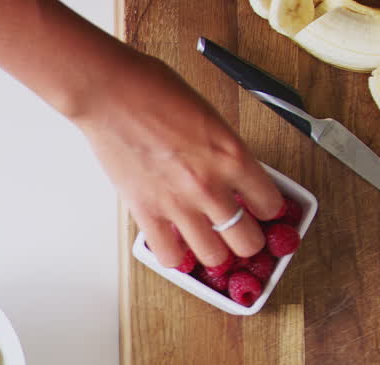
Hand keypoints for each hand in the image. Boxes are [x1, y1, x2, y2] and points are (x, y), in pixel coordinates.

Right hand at [75, 50, 282, 268]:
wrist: (109, 93)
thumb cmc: (153, 91)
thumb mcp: (209, 115)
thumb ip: (223, 150)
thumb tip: (230, 172)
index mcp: (232, 155)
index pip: (270, 203)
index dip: (268, 209)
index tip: (262, 209)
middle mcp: (209, 186)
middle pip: (248, 241)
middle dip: (248, 240)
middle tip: (240, 232)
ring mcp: (177, 204)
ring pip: (214, 257)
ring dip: (215, 252)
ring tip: (209, 242)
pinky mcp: (146, 212)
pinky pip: (170, 255)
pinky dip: (176, 255)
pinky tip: (177, 244)